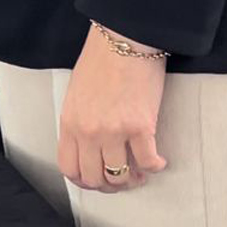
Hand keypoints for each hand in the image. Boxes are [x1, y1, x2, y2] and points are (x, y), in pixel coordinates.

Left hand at [59, 25, 167, 192]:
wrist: (124, 41)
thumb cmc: (101, 62)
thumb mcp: (77, 94)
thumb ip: (79, 122)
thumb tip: (89, 146)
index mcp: (69, 122)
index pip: (69, 167)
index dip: (83, 181)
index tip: (96, 180)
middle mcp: (88, 131)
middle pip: (94, 178)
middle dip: (109, 185)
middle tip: (122, 179)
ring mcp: (114, 131)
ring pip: (120, 176)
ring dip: (132, 180)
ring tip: (140, 172)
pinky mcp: (140, 127)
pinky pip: (148, 163)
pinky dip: (155, 167)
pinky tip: (158, 160)